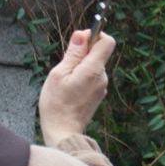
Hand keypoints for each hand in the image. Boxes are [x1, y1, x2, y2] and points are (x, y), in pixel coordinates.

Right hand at [38, 29, 115, 145]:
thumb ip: (73, 53)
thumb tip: (82, 34)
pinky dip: (81, 76)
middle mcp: (103, 77)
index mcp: (94, 70)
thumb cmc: (57, 103)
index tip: (79, 40)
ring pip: (93, 65)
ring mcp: (102, 87)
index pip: (107, 42)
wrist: (63, 131)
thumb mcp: (59, 73)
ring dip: (80, 66)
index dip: (95, 35)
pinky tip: (70, 87)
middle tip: (65, 65)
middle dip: (83, 52)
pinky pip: (91, 77)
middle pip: (99, 53)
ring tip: (65, 80)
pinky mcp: (97, 94)